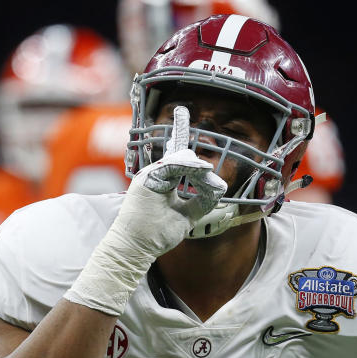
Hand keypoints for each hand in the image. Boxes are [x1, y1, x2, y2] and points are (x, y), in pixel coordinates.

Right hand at [114, 105, 226, 258]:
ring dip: (198, 170)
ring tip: (207, 180)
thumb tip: (219, 186)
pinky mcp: (148, 179)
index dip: (179, 129)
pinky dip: (190, 167)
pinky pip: (173, 164)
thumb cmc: (157, 234)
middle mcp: (157, 173)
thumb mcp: (188, 215)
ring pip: (181, 157)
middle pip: (180, 151)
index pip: (175, 150)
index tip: (181, 111)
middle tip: (214, 188)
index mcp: (164, 178)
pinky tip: (202, 170)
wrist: (138, 247)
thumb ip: (202, 199)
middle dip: (200, 169)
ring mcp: (151, 174)